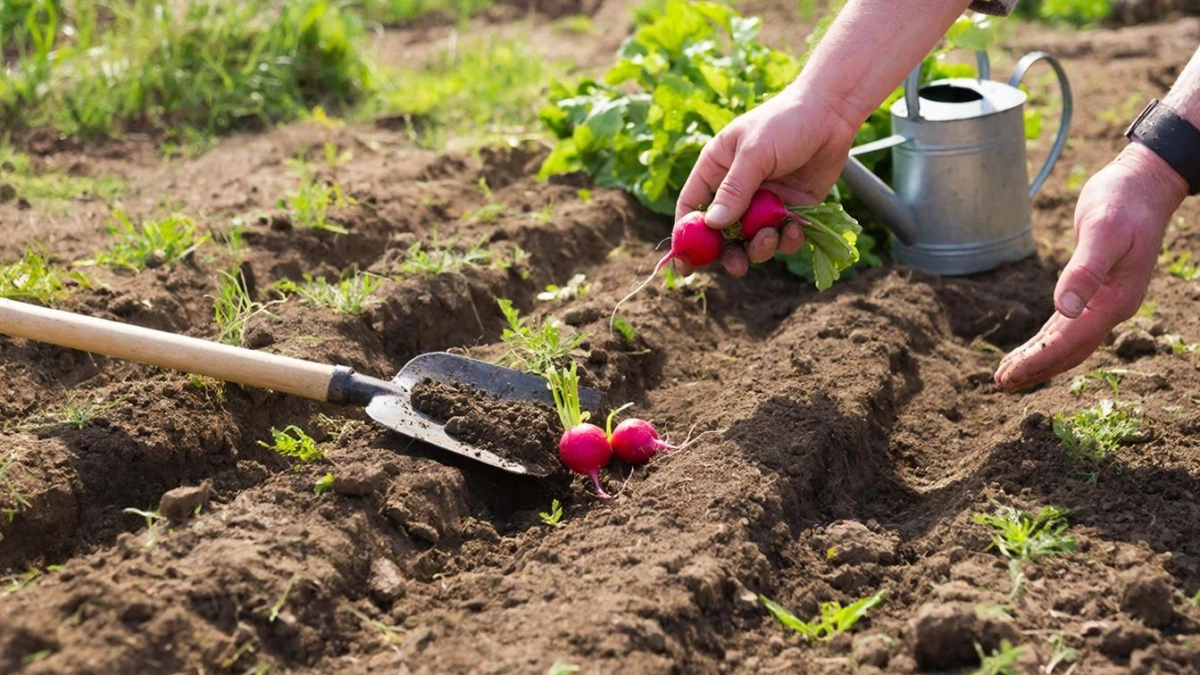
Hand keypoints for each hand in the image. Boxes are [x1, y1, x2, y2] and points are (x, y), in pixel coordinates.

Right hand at [672, 88, 860, 275]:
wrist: (832, 113)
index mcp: (716, 170)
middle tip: (737, 266)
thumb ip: (734, 189)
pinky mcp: (790, 210)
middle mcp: (736, 190)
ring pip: (752, 241)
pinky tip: (796, 227)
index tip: (688, 264)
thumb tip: (713, 225)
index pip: (692, 208)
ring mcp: (763, 203)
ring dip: (760, 247)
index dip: (687, 237)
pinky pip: (782, 237)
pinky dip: (787, 240)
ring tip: (772, 235)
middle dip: (728, 253)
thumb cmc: (786, 121)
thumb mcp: (755, 152)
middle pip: (721, 234)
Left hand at [994, 143, 1188, 391]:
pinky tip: (1033, 349)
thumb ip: (1084, 270)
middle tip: (1000, 385)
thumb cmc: (1123, 202)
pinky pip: (1070, 326)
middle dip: (1036, 369)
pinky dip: (1049, 341)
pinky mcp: (1097, 291)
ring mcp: (1106, 302)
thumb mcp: (1102, 231)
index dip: (1038, 362)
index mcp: (1115, 300)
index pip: (1070, 342)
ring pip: (1069, 342)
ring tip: (1009, 375)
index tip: (1009, 377)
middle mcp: (1112, 307)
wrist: (1144, 185)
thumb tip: (1066, 309)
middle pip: (1069, 350)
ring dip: (1040, 360)